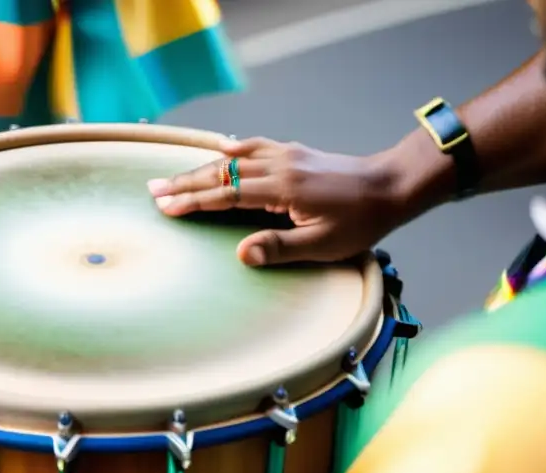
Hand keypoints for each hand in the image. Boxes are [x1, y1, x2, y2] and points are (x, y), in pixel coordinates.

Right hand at [147, 136, 408, 265]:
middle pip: (222, 171)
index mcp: (282, 189)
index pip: (226, 194)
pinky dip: (232, 148)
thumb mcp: (323, 244)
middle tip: (153, 191)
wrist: (392, 186)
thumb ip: (280, 247)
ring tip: (174, 176)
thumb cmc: (360, 222)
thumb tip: (241, 254)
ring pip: (234, 158)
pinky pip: (255, 146)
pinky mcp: (295, 152)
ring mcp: (287, 155)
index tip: (165, 207)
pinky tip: (221, 149)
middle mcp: (280, 166)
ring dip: (201, 167)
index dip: (194, 201)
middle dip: (185, 182)